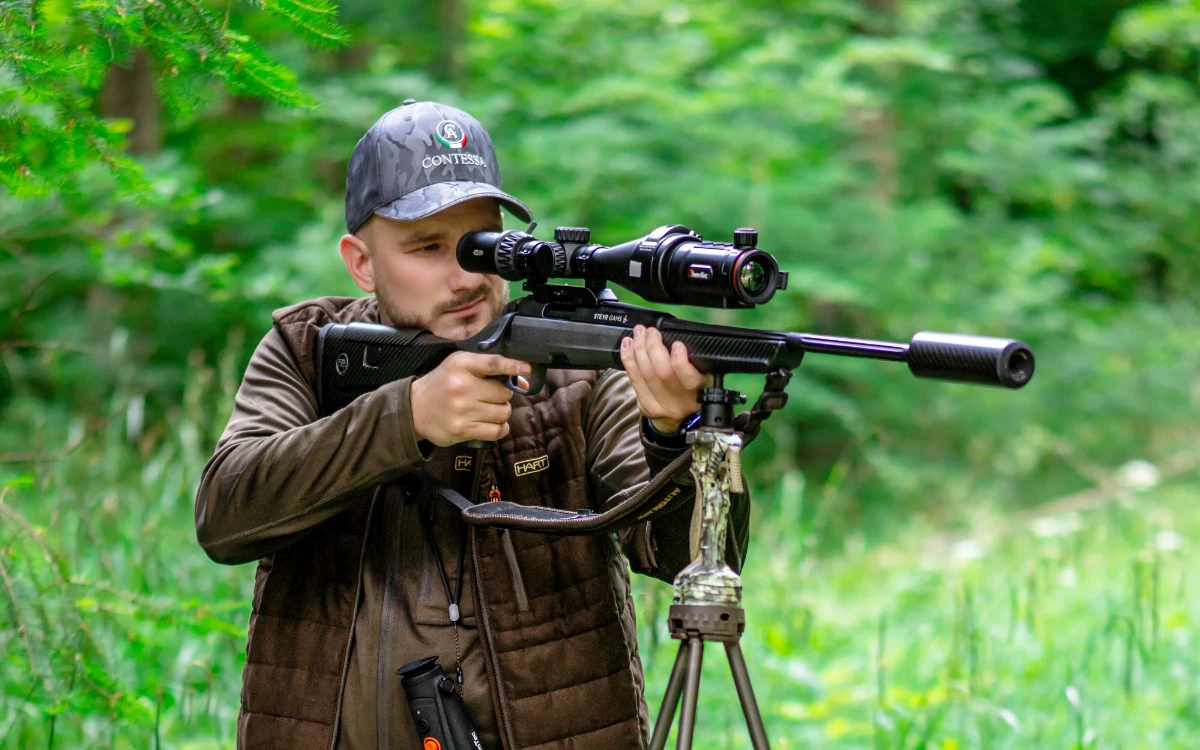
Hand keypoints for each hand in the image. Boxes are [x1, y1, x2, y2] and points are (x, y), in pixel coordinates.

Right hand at [410, 352, 530, 446]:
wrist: (414, 409)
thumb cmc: (443, 384)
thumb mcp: (460, 366)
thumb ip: (491, 369)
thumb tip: (525, 382)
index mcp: (462, 364)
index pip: (493, 363)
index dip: (512, 366)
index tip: (527, 368)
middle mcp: (462, 386)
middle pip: (504, 393)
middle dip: (503, 395)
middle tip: (490, 396)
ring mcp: (462, 410)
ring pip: (503, 413)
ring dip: (501, 412)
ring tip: (487, 409)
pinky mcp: (462, 430)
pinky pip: (497, 431)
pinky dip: (499, 428)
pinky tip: (490, 423)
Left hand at [619, 325, 704, 433]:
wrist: (680, 417)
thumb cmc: (690, 386)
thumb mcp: (700, 374)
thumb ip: (691, 358)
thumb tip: (672, 335)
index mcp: (700, 389)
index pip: (690, 378)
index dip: (680, 361)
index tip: (677, 344)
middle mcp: (683, 401)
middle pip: (663, 373)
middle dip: (653, 347)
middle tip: (650, 331)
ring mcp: (663, 406)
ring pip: (646, 374)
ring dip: (639, 349)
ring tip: (638, 333)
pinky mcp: (647, 406)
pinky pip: (635, 379)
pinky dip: (628, 359)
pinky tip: (627, 345)